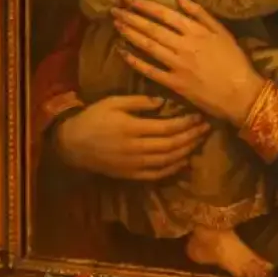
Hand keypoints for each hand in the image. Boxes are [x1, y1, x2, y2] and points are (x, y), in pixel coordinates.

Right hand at [54, 95, 208, 181]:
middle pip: (172, 145)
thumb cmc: (93, 118)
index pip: (167, 127)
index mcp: (132, 128)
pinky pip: (157, 174)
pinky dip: (173, 169)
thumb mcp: (112, 102)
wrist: (73, 144)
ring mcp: (135, 164)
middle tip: (205, 129)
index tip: (198, 116)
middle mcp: (137, 148)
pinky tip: (183, 161)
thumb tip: (163, 102)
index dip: (185, 123)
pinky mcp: (132, 175)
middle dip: (191, 137)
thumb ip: (138, 101)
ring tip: (199, 142)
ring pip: (168, 160)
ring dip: (186, 152)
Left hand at [116, 0, 265, 126]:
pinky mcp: (174, 83)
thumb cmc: (234, 61)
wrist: (242, 93)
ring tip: (115, 25)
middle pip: (151, 28)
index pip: (163, 14)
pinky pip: (150, 70)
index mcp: (195, 31)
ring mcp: (177, 65)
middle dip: (130, 17)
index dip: (143, 5)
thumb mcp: (221, 31)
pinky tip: (122, 53)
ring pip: (147, 46)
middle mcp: (183, 45)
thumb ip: (199, 12)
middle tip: (113, 9)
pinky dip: (135, 61)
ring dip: (129, 34)